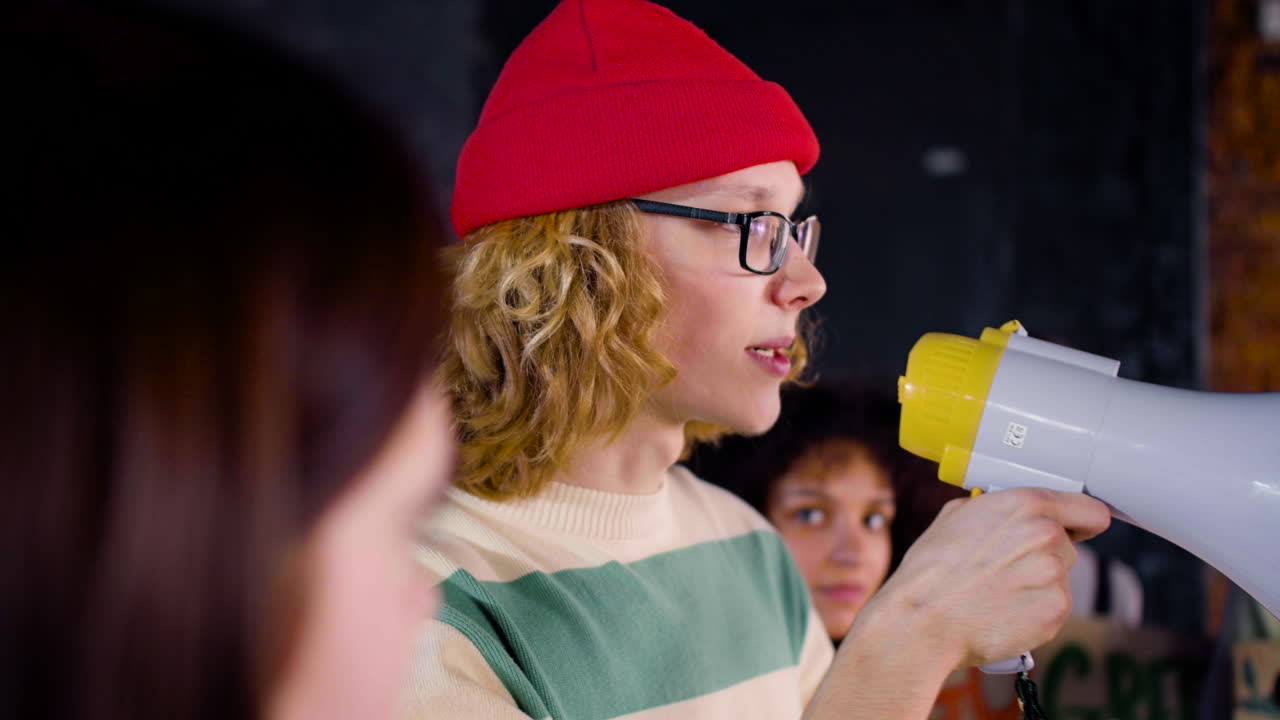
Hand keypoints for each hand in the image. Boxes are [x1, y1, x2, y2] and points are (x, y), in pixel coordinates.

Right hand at [867, 487, 1110, 668]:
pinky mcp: (1056, 610)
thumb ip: (994, 508)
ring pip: (1059, 578)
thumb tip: (1006, 513)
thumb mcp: (954, 517)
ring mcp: (1054, 574)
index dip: (1081, 521)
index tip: (1078, 529)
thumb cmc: (931, 571)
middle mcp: (1047, 534)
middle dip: (1044, 556)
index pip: (1089, 509)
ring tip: (998, 593)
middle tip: (1007, 569)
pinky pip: (1054, 607)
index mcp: (1025, 503)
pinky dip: (1035, 612)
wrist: (922, 620)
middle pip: (1068, 546)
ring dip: (1037, 586)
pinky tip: (1004, 612)